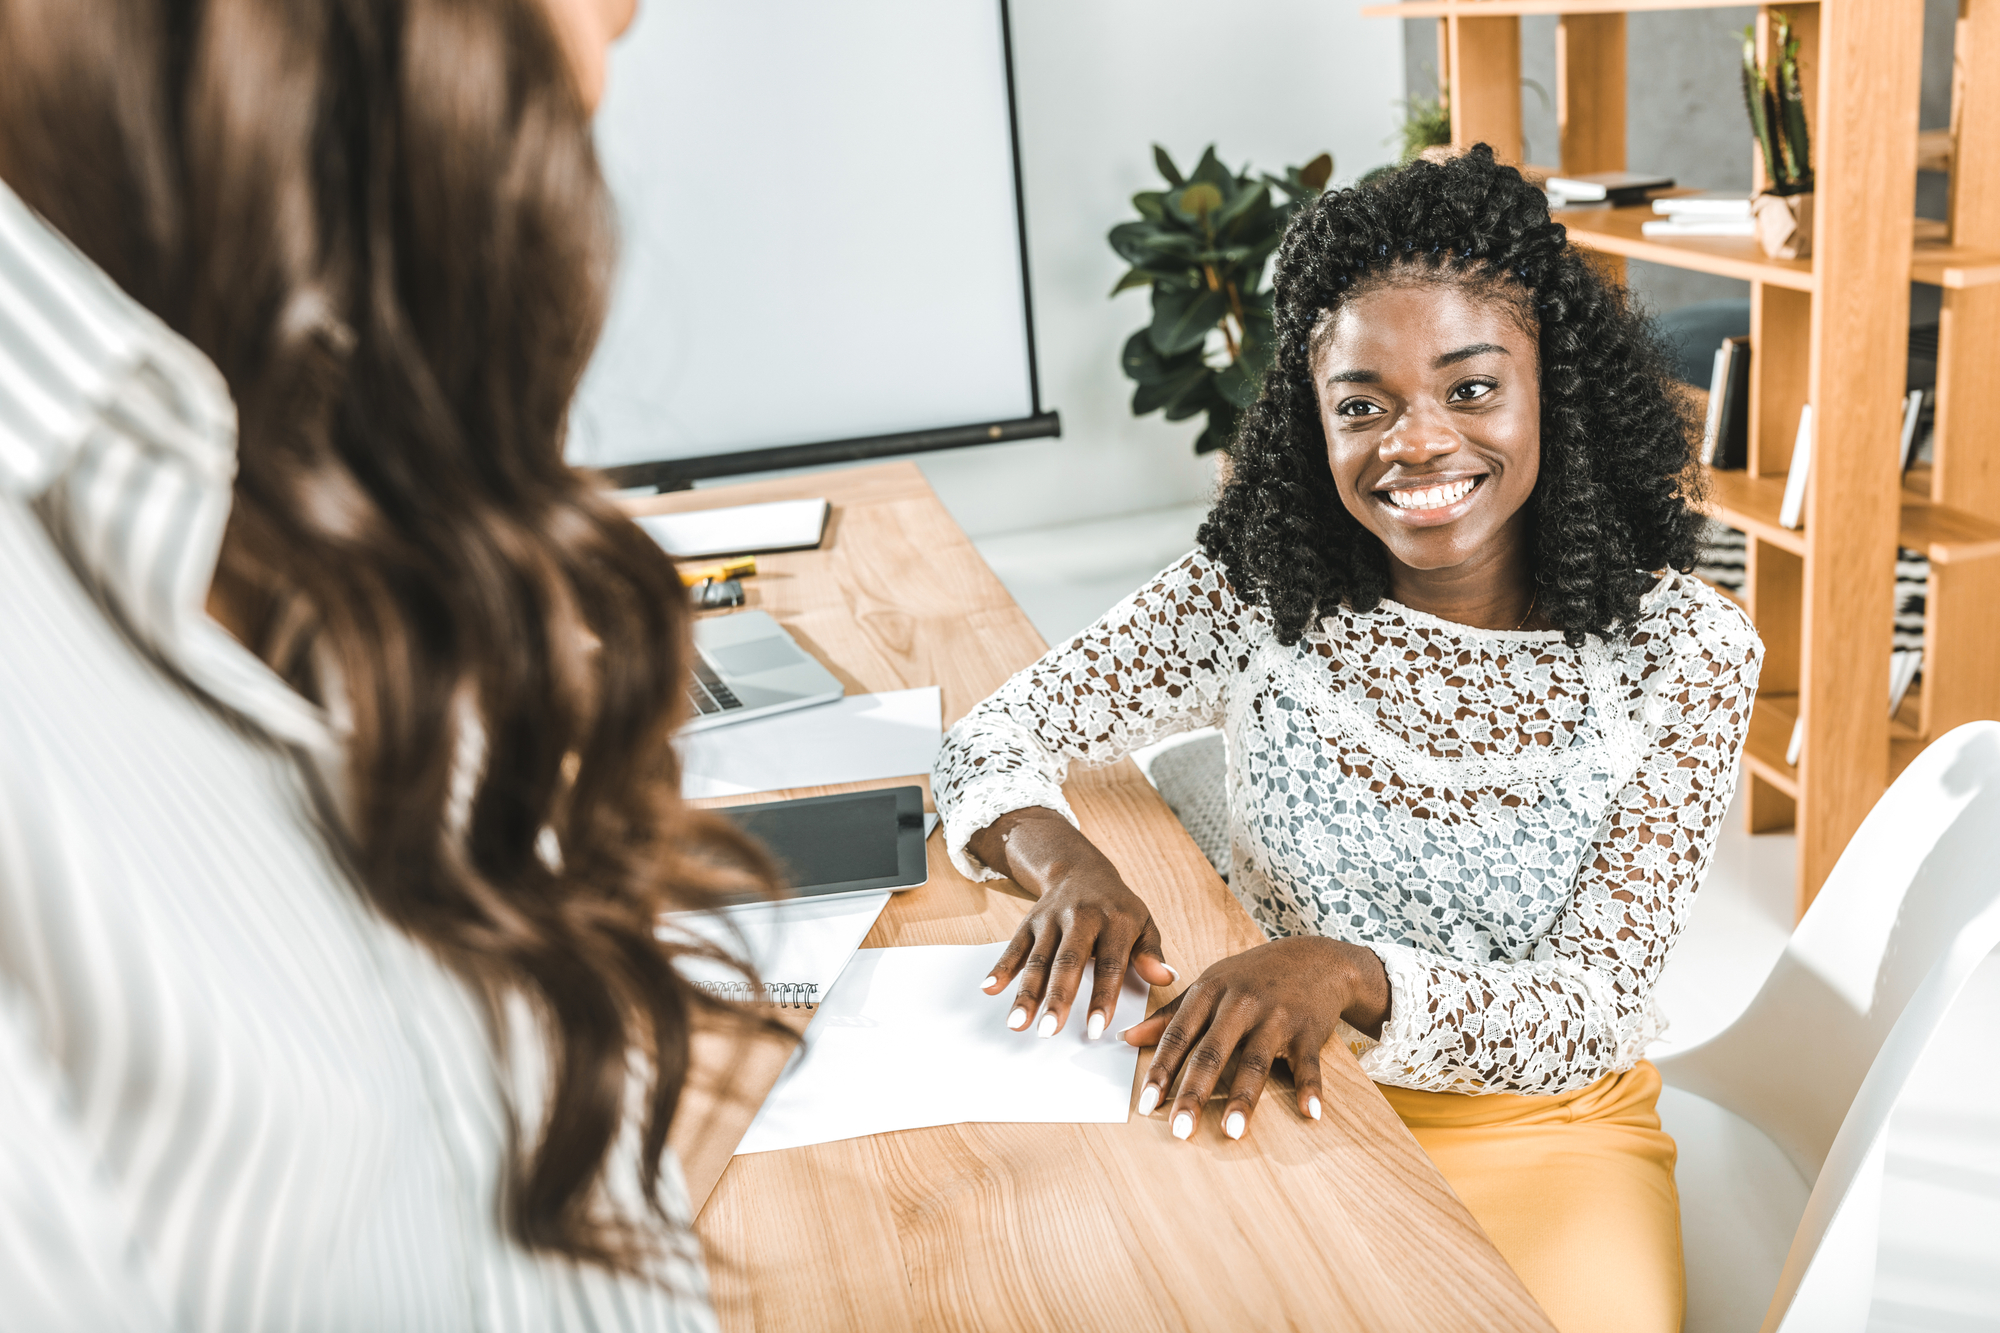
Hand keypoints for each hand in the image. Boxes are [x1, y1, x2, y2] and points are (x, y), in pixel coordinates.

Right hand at [967, 808, 1176, 1039]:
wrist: (1081, 868)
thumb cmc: (1117, 907)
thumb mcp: (1143, 923)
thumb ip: (1151, 953)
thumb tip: (1166, 978)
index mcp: (1115, 921)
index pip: (1110, 965)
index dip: (1103, 997)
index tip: (1098, 1029)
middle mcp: (1081, 918)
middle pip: (1067, 963)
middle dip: (1057, 998)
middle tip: (1049, 1032)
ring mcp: (1051, 920)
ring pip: (1038, 959)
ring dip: (1026, 992)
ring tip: (1017, 1023)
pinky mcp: (1030, 922)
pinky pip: (1014, 947)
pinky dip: (1001, 967)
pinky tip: (989, 989)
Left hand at [1120, 936, 1389, 1142]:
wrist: (1314, 958)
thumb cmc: (1253, 976)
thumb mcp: (1210, 985)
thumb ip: (1170, 1015)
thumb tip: (1128, 1038)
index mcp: (1210, 992)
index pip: (1179, 1035)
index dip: (1161, 1070)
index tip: (1146, 1104)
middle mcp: (1241, 1003)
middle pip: (1212, 1053)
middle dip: (1194, 1092)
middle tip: (1179, 1129)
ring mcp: (1276, 1016)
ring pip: (1256, 1061)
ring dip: (1243, 1098)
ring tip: (1230, 1132)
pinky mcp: (1308, 1030)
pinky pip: (1308, 1063)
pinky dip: (1310, 1087)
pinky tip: (1309, 1113)